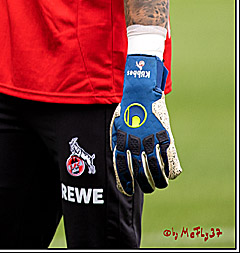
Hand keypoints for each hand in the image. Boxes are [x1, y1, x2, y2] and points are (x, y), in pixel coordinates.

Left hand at [110, 55, 181, 195]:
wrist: (141, 95)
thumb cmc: (126, 112)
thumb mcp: (115, 127)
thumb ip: (117, 145)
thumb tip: (118, 164)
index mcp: (122, 142)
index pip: (122, 168)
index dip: (126, 183)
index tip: (128, 191)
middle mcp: (136, 144)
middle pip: (140, 173)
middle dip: (144, 185)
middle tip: (147, 189)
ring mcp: (152, 141)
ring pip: (157, 170)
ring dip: (159, 182)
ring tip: (160, 185)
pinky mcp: (165, 138)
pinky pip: (169, 160)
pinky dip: (170, 171)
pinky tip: (169, 175)